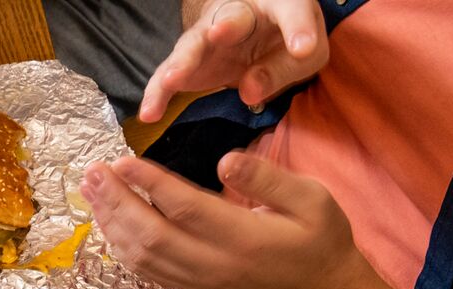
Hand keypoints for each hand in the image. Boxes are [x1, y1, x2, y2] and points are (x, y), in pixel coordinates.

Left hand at [81, 152, 369, 288]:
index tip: (122, 161)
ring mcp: (199, 282)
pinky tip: (110, 223)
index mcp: (245, 238)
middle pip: (151, 236)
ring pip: (143, 258)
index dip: (149, 185)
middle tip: (91, 172)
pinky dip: (122, 247)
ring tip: (92, 192)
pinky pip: (147, 272)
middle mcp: (215, 265)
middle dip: (116, 203)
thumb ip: (269, 179)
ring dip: (112, 225)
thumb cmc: (321, 242)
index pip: (185, 209)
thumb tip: (225, 159)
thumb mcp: (314, 200)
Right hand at [140, 0, 327, 121]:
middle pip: (231, 17)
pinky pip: (167, 76)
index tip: (303, 49)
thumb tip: (248, 91)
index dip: (297, 28)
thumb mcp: (302, 56)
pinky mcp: (186, 63)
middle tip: (220, 32)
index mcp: (279, 4)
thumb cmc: (284, 40)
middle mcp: (238, 13)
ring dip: (182, 61)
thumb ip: (282, 70)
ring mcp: (206, 36)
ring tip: (172, 79)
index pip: (292, 10)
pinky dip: (157, 93)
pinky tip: (149, 113)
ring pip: (192, 44)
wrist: (255, 35)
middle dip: (226, 25)